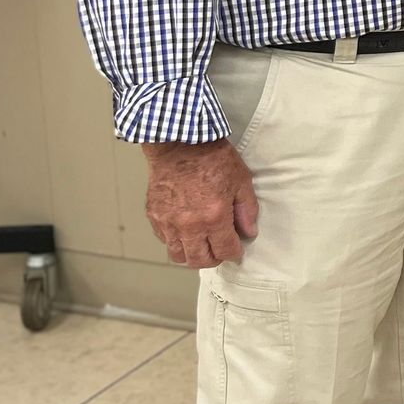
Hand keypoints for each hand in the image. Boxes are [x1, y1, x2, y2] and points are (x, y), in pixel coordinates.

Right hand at [143, 140, 258, 268]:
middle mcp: (189, 225)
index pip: (225, 250)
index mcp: (214, 216)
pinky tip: (185, 230)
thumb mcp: (241, 180)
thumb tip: (249, 232)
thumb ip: (247, 210)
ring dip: (192, 254)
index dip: (234, 253)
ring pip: (178, 255)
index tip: (236, 249)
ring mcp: (168, 222)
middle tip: (219, 249)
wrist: (179, 143)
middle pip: (199, 260)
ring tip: (201, 244)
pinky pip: (164, 240)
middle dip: (213, 258)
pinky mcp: (154, 216)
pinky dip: (176, 241)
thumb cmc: (212, 158)